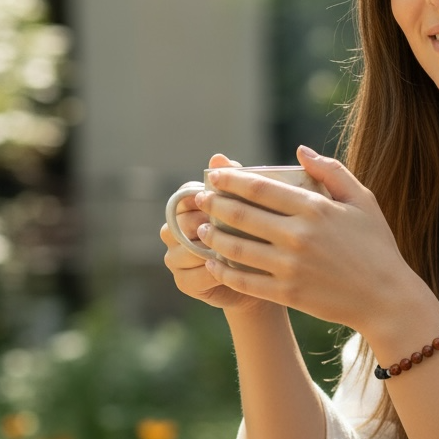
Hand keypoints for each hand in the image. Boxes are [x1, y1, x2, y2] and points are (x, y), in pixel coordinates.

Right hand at [160, 153, 266, 311]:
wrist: (264, 277)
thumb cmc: (258, 235)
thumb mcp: (252, 207)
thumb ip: (235, 182)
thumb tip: (218, 157)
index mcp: (187, 207)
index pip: (185, 196)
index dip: (205, 198)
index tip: (228, 201)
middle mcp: (174, 231)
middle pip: (182, 223)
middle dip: (209, 225)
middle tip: (237, 227)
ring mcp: (175, 257)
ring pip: (186, 250)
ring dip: (212, 251)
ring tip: (238, 250)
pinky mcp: (183, 282)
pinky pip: (193, 275)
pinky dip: (213, 273)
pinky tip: (233, 271)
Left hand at [195, 145, 424, 330]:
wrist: (387, 298)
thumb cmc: (377, 247)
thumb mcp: (363, 201)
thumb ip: (332, 171)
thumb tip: (300, 150)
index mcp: (315, 208)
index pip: (259, 187)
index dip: (231, 179)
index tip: (215, 175)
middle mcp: (298, 235)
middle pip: (241, 215)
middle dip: (213, 204)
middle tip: (199, 198)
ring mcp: (291, 266)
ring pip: (237, 248)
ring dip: (213, 236)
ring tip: (201, 229)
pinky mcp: (288, 293)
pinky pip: (244, 281)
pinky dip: (223, 271)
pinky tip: (213, 263)